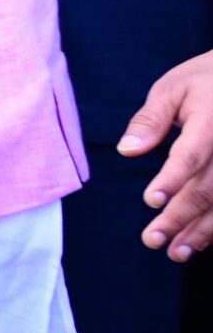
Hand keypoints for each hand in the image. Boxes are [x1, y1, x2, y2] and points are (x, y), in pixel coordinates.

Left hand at [121, 49, 212, 259]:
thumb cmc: (206, 80)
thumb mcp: (173, 87)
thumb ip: (150, 119)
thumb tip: (127, 150)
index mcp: (211, 123)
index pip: (191, 156)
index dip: (172, 180)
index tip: (150, 201)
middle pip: (208, 188)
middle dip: (180, 217)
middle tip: (152, 240)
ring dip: (202, 231)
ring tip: (176, 253)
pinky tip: (201, 241)